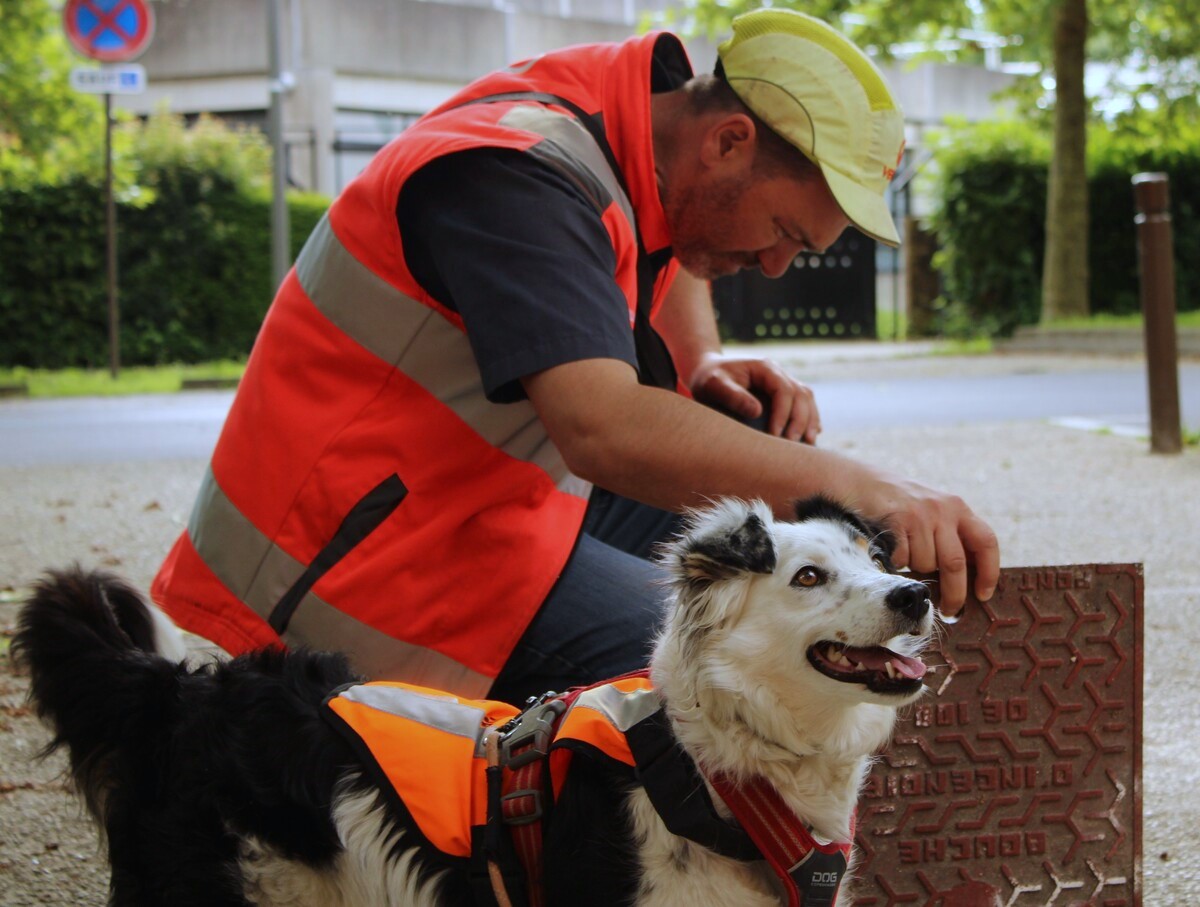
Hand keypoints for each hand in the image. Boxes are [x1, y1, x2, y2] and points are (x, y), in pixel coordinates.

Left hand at [689, 353, 820, 443]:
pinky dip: (809, 419)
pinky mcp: (782, 393)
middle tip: (791, 444)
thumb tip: (757, 411)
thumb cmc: (708, 378)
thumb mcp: (714, 385)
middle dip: (800, 420)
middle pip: (801, 394)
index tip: (775, 435)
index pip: (783, 390)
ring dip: (810, 420)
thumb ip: (733, 396)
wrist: (707, 372)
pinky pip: (803, 404)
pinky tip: (811, 436)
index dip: (783, 413)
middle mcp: (778, 373)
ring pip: (806, 398)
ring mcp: (782, 382)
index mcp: (765, 368)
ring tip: (809, 443)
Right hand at [855, 472, 999, 616]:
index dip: (989, 572)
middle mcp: (943, 510)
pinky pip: (903, 559)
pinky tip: (892, 551)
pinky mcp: (896, 521)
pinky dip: (898, 563)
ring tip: (907, 558)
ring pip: (925, 564)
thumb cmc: (901, 505)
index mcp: (959, 509)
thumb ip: (952, 536)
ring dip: (916, 571)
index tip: (983, 595)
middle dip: (954, 593)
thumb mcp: (935, 512)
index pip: (986, 542)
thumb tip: (968, 580)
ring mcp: (919, 515)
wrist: (863, 481)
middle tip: (949, 610)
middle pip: (955, 563)